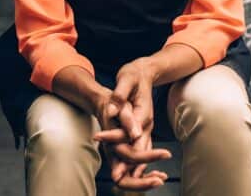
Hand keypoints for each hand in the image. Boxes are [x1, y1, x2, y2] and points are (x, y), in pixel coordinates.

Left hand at [93, 63, 171, 188]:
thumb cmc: (134, 74)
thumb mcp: (126, 79)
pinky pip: (142, 149)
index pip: (129, 131)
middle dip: (128, 163)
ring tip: (119, 179)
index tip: (104, 147)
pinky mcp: (144, 129)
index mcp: (143, 112)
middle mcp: (147, 123)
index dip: (115, 139)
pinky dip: (137, 161)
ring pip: (142, 151)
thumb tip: (110, 111)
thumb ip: (119, 96)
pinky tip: (129, 172)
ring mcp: (147, 127)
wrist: (146, 72)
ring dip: (133, 166)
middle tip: (115, 177)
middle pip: (139, 147)